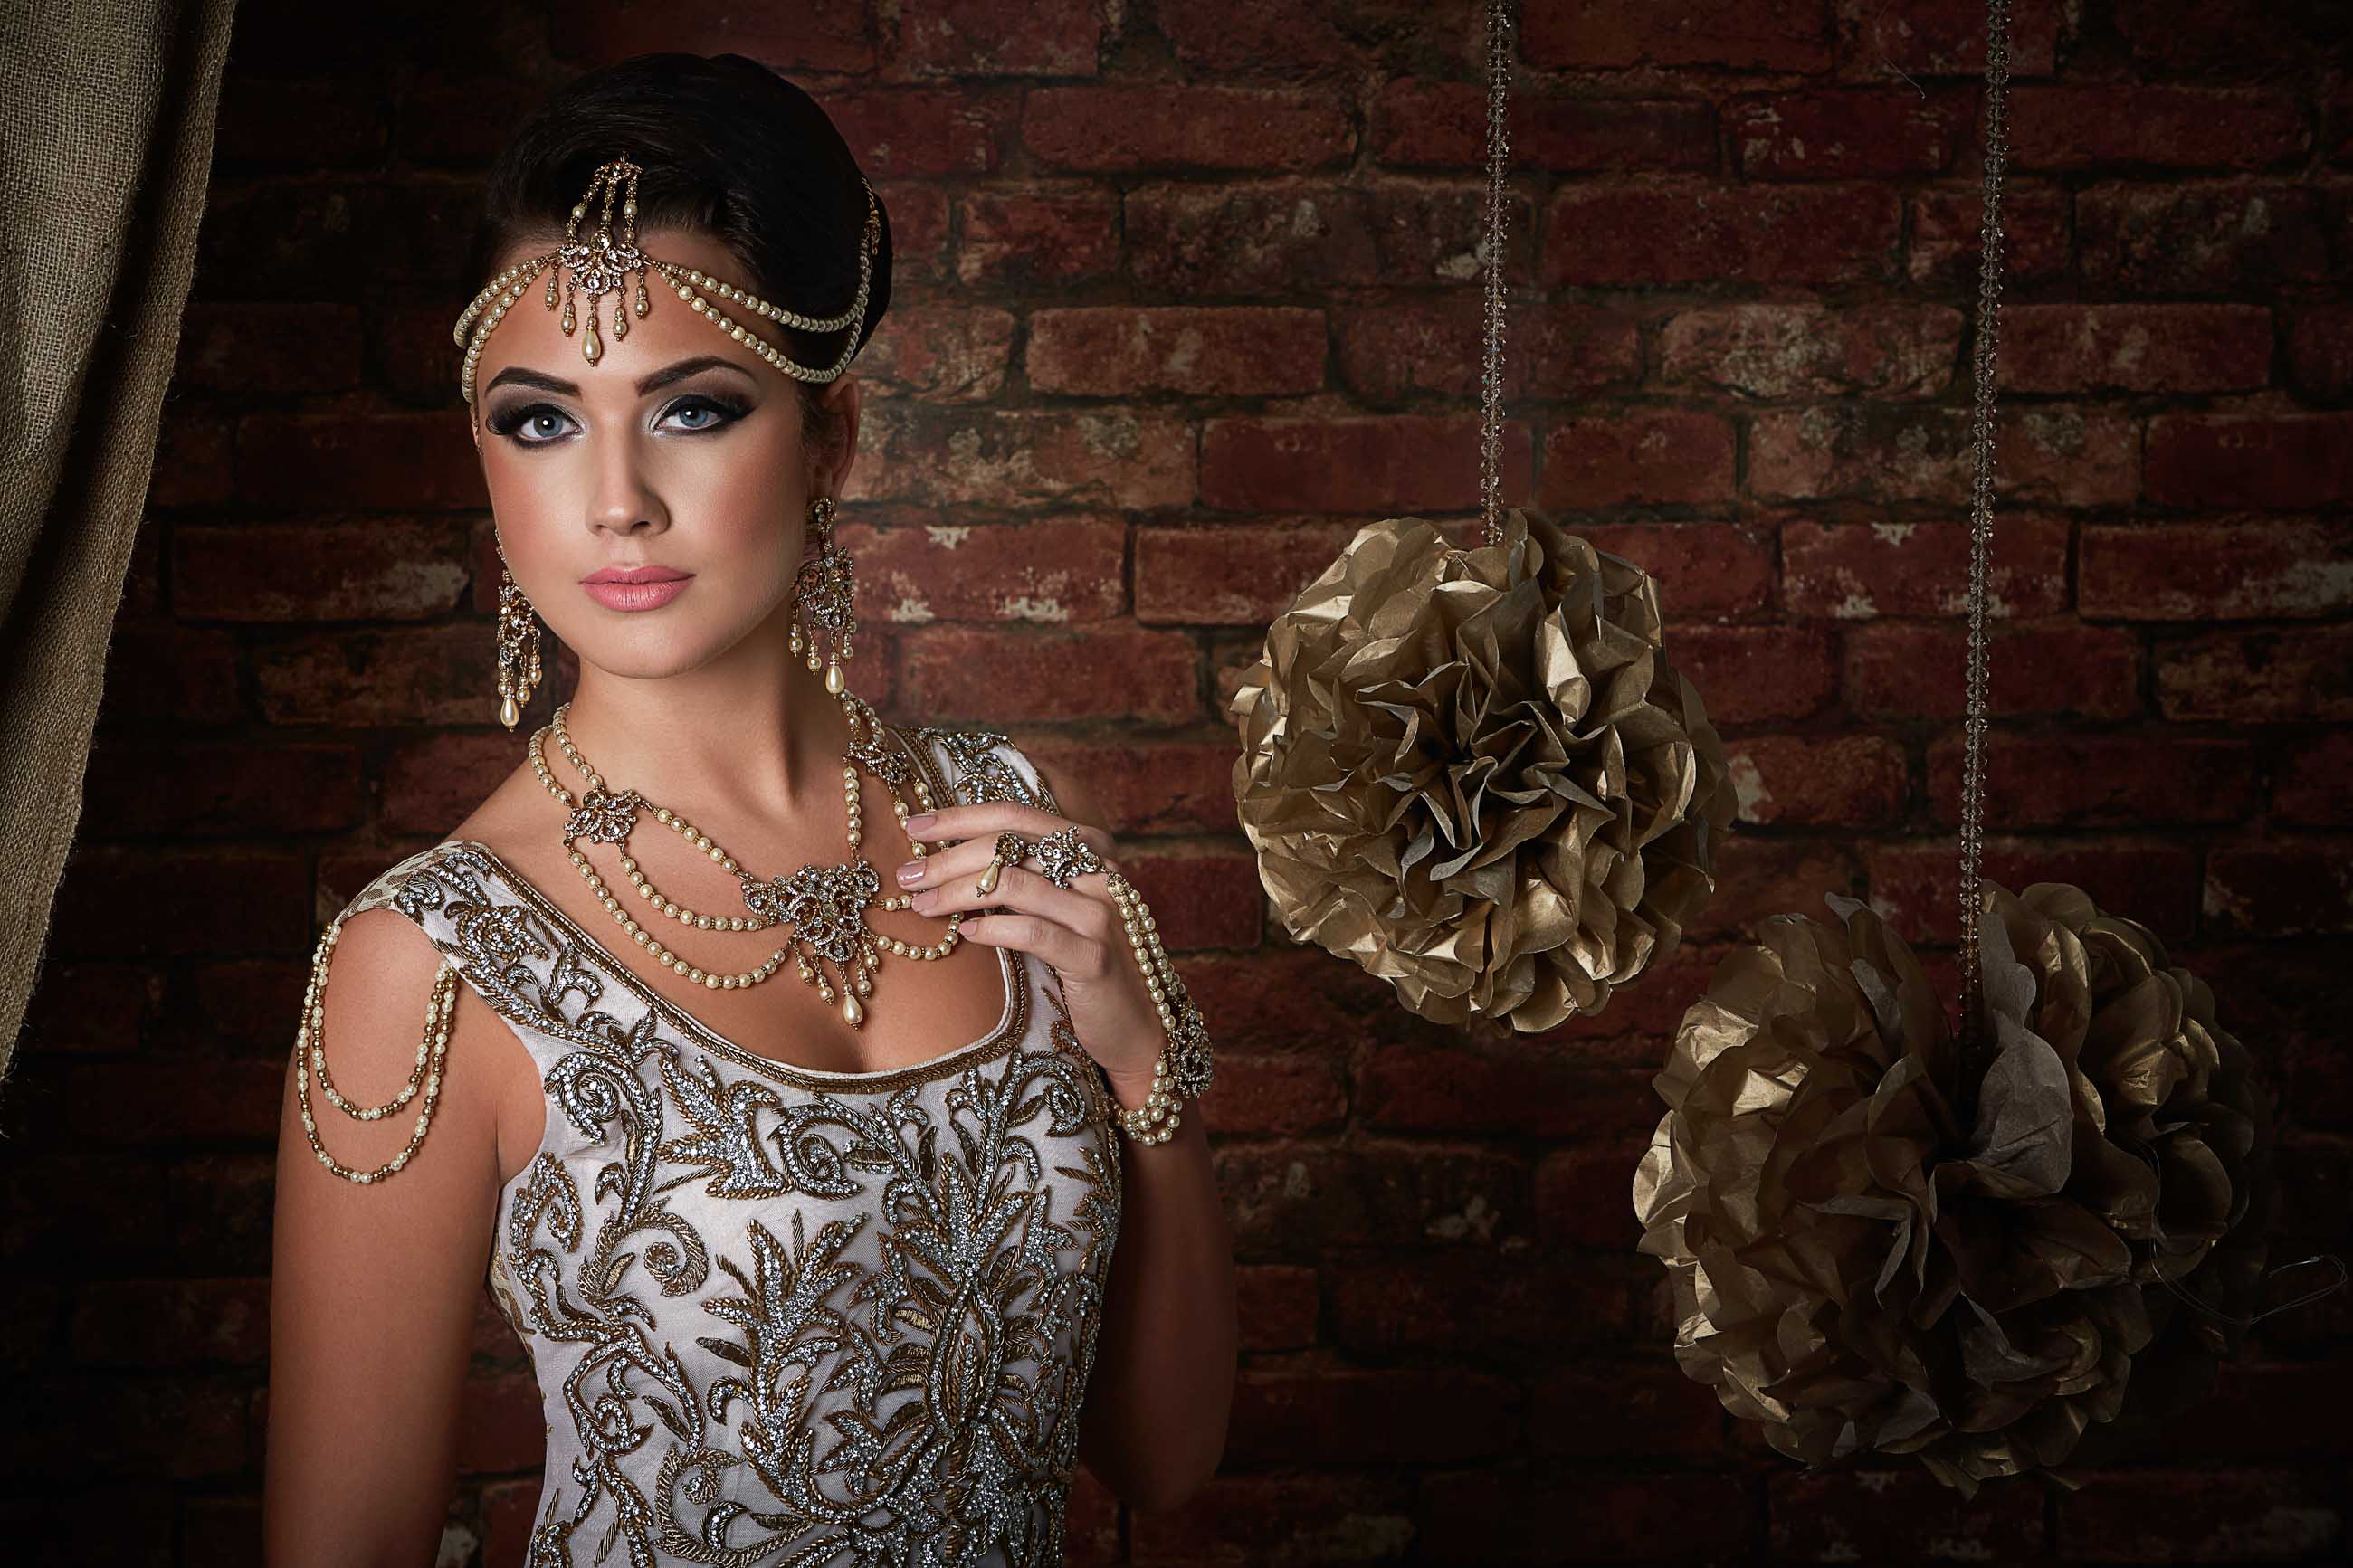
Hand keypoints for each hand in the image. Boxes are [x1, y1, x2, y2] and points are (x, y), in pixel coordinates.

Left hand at [896, 803, 1164, 1100]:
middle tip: (908, 875)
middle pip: (1009, 845)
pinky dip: (991, 928)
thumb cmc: (1081, 957)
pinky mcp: (1094, 957)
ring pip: (1013, 883)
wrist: (1132, 1020)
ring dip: (956, 892)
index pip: (1017, 816)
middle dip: (948, 857)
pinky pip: (1031, 931)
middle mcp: (1099, 870)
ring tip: (922, 906)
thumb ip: (1022, 873)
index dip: (961, 816)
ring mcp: (1100, 912)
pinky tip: (965, 933)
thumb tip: (944, 854)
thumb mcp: (1057, 904)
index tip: (915, 826)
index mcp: (1090, 847)